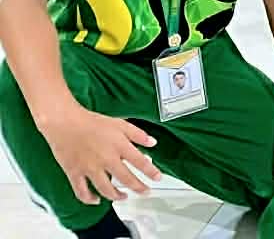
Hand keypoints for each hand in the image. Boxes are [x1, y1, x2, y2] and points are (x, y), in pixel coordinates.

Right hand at [45, 105, 160, 204]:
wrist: (65, 123)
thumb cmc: (92, 122)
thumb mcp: (120, 123)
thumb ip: (138, 134)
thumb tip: (153, 143)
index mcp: (119, 146)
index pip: (140, 162)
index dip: (151, 172)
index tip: (158, 178)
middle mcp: (106, 159)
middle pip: (126, 179)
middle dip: (138, 188)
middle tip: (146, 192)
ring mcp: (89, 168)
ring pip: (106, 189)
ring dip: (117, 196)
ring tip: (124, 197)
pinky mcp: (74, 173)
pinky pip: (82, 192)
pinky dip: (89, 199)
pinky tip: (96, 200)